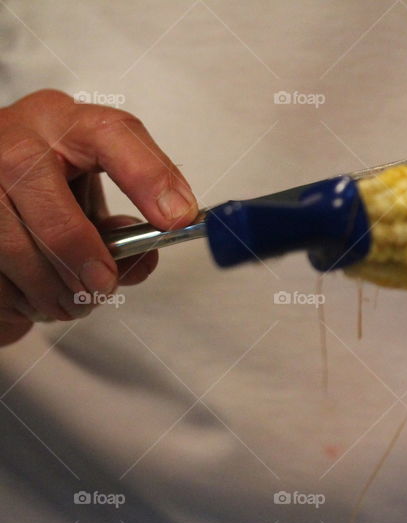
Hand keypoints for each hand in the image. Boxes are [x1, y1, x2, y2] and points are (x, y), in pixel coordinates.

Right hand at [0, 89, 196, 342]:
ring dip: (49, 291)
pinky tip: (28, 295)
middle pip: (54, 208)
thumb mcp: (91, 198)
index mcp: (65, 122)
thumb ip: (124, 231)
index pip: (112, 135)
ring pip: (13, 247)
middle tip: (102, 287)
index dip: (149, 179)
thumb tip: (142, 260)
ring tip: (69, 302)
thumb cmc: (49, 191)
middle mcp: (15, 136)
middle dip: (83, 260)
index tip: (177, 220)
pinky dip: (14, 297)